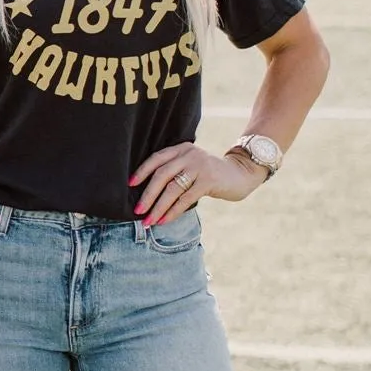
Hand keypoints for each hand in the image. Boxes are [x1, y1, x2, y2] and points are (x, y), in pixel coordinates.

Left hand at [130, 141, 264, 224]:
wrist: (240, 174)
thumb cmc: (209, 173)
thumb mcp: (191, 166)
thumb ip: (174, 171)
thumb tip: (147, 193)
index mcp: (181, 149)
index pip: (156, 159)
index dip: (142, 172)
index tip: (130, 185)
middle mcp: (189, 154)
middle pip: (162, 175)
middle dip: (147, 195)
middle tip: (137, 210)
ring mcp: (199, 166)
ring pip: (172, 189)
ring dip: (158, 207)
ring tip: (148, 221)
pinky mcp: (209, 180)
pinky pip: (186, 198)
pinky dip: (173, 211)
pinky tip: (164, 220)